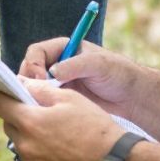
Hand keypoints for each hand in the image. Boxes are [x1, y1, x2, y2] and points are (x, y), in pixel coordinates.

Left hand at [0, 80, 118, 160]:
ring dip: (30, 136)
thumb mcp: (70, 99)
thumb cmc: (95, 127)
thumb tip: (20, 83)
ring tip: (56, 132)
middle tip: (38, 110)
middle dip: (18, 115)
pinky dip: (41, 154)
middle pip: (9, 124)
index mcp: (29, 121)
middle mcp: (25, 146)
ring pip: (21, 144)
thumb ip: (39, 89)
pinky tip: (62, 151)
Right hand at [18, 38, 144, 116]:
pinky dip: (39, 104)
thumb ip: (75, 65)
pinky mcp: (62, 97)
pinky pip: (43, 99)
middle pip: (30, 68)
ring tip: (35, 104)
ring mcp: (58, 81)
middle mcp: (58, 63)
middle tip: (32, 94)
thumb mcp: (98, 65)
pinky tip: (43, 112)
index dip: (33, 64)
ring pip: (34, 86)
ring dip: (31, 93)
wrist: (131, 96)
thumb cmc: (118, 73)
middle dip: (28, 80)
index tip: (39, 78)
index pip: (37, 52)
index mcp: (64, 48)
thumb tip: (52, 73)